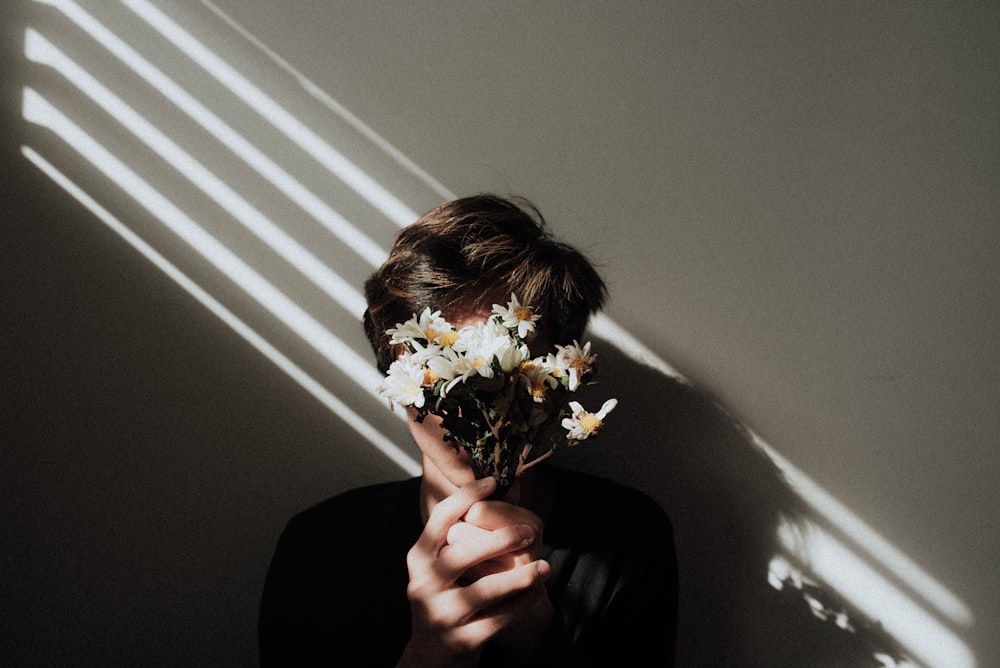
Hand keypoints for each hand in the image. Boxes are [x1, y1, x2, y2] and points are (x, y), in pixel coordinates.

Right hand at [397, 477, 551, 667]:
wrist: (431, 660)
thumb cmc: (443, 601)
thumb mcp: (437, 569)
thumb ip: (456, 538)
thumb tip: (486, 492)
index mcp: (418, 559)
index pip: (440, 519)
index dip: (465, 496)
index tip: (492, 481)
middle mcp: (423, 585)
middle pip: (462, 553)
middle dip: (499, 539)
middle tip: (529, 532)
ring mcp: (440, 615)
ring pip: (485, 589)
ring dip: (519, 576)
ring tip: (543, 567)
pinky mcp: (461, 642)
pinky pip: (499, 619)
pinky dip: (522, 604)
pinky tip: (536, 593)